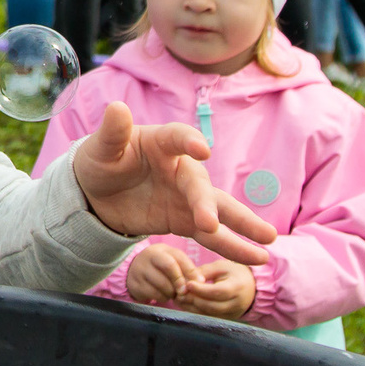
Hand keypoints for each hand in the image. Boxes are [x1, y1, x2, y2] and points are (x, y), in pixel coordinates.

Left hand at [71, 102, 275, 264]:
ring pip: (218, 209)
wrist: (97, 193)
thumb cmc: (100, 161)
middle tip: (209, 221)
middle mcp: (181, 168)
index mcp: (161, 143)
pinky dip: (232, 246)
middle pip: (199, 183)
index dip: (189, 142)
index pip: (179, 138)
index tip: (201, 150)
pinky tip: (256, 257)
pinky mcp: (185, 220)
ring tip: (268, 240)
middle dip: (204, 202)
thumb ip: (112, 132)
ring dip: (242, 225)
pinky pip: (212, 235)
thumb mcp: (100, 148)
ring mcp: (186, 196)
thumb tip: (116, 107)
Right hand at [124, 244, 195, 305]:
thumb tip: (201, 281)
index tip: (200, 282)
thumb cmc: (162, 266)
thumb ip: (187, 268)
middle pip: (169, 270)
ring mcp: (139, 271)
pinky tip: (163, 294)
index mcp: (159, 250)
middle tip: (185, 291)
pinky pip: (153, 295)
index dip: (190, 272)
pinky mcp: (134, 285)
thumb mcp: (173, 260)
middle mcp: (147, 258)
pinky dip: (162, 298)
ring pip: (162, 286)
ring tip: (173, 292)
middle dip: (181, 283)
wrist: (135, 269)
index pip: (176, 260)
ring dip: (172, 293)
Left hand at [175, 257, 257, 319]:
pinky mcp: (225, 320)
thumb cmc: (233, 274)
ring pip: (208, 314)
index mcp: (237, 287)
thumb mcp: (221, 267)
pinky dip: (195, 311)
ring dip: (191, 307)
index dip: (201, 290)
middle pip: (211, 306)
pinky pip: (208, 317)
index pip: (218, 292)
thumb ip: (204, 272)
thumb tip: (186, 279)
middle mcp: (236, 304)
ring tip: (179, 298)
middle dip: (193, 299)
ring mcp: (231, 314)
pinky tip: (186, 303)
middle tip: (178, 292)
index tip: (188, 284)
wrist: (251, 288)